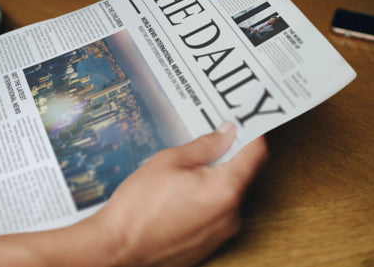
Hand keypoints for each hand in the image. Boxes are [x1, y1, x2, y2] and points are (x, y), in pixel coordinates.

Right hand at [93, 121, 267, 266]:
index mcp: (225, 190)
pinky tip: (177, 197)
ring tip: (180, 177)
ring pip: (227, 196)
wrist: (118, 248)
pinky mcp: (209, 245)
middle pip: (242, 176)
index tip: (242, 125)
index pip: (256, 154)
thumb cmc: (138, 208)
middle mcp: (231, 215)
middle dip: (225, 159)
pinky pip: (216, 215)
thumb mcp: (168, 161)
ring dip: (212, 182)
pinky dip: (204, 202)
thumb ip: (203, 146)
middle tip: (202, 147)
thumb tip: (224, 134)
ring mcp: (221, 233)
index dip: (251, 134)